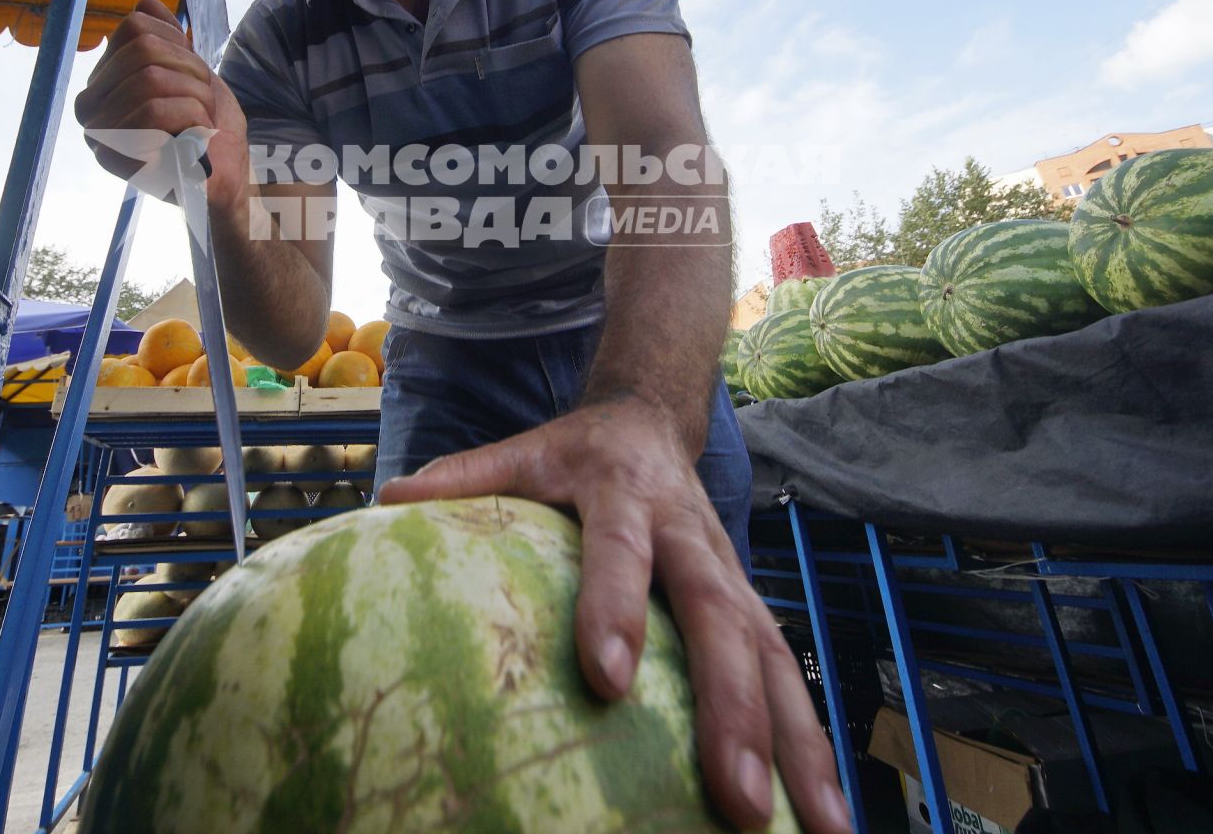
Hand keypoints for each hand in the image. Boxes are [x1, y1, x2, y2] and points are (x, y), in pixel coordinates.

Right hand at [74, 0, 251, 212]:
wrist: (229, 176)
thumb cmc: (207, 126)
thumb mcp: (192, 71)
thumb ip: (166, 38)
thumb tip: (146, 3)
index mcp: (103, 83)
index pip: (134, 27)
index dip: (177, 44)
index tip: (193, 75)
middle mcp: (91, 110)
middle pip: (143, 52)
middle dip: (192, 73)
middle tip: (203, 104)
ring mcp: (102, 135)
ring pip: (151, 80)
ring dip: (197, 99)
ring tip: (201, 123)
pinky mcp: (120, 161)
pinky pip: (155, 113)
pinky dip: (193, 121)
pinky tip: (195, 141)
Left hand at [379, 400, 850, 833]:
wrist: (651, 420)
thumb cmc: (572, 456)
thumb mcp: (519, 451)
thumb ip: (461, 477)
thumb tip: (385, 498)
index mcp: (626, 494)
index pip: (622, 551)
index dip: (617, 606)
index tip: (606, 677)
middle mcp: (692, 536)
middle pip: (720, 622)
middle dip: (733, 711)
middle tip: (736, 796)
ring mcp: (732, 575)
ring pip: (774, 659)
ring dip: (798, 745)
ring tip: (824, 830)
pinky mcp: (752, 606)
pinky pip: (787, 677)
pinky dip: (810, 744)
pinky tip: (827, 815)